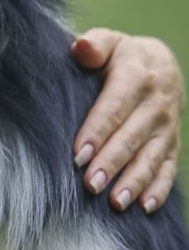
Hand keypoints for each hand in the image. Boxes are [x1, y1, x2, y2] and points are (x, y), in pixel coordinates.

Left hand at [71, 29, 184, 212]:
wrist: (160, 64)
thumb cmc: (121, 56)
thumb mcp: (109, 42)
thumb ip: (95, 44)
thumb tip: (82, 48)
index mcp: (137, 77)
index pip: (114, 108)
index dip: (97, 132)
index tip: (78, 155)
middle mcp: (156, 104)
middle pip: (131, 137)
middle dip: (111, 163)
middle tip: (90, 184)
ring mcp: (168, 127)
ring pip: (151, 158)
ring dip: (134, 181)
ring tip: (115, 202)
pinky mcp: (173, 144)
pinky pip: (168, 169)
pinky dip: (158, 189)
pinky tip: (144, 207)